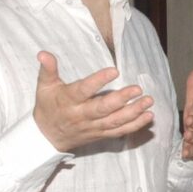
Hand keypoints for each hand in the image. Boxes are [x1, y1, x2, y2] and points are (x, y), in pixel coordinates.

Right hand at [33, 51, 153, 151]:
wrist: (47, 138)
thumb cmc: (48, 107)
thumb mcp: (44, 87)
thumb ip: (48, 70)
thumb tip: (43, 53)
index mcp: (68, 100)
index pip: (84, 90)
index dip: (98, 81)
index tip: (114, 71)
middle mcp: (82, 115)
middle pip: (103, 109)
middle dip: (121, 100)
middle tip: (137, 89)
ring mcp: (93, 127)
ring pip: (115, 121)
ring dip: (133, 112)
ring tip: (148, 101)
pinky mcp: (101, 134)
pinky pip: (119, 131)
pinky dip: (135, 125)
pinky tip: (148, 116)